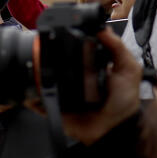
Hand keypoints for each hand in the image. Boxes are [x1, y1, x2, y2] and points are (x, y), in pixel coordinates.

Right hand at [30, 29, 142, 144]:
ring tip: (32, 69)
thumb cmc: (123, 100)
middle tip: (40, 51)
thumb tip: (102, 29)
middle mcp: (72, 77)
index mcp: (87, 65)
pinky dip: (30, 97)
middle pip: (52, 63)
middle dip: (44, 56)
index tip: (56, 32)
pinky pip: (36, 101)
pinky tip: (28, 90)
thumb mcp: (128, 70)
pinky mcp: (53, 107)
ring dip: (34, 75)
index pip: (71, 49)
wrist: (114, 129)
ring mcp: (61, 92)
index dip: (64, 40)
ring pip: (41, 80)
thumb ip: (118, 49)